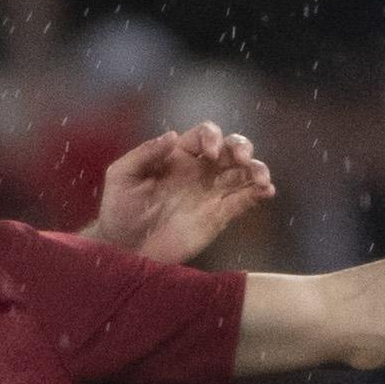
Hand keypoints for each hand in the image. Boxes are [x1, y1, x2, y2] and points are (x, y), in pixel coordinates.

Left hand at [89, 120, 274, 264]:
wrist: (124, 248)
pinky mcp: (219, 215)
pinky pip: (244, 200)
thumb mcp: (122, 176)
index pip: (204, 135)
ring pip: (243, 172)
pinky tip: (265, 191)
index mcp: (178, 156)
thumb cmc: (119, 209)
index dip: (212, 137)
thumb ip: (145, 153)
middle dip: (242, 147)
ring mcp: (211, 192)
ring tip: (261, 178)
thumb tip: (172, 135)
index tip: (209, 153)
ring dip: (257, 169)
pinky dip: (258, 192)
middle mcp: (199, 170)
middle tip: (242, 158)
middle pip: (231, 148)